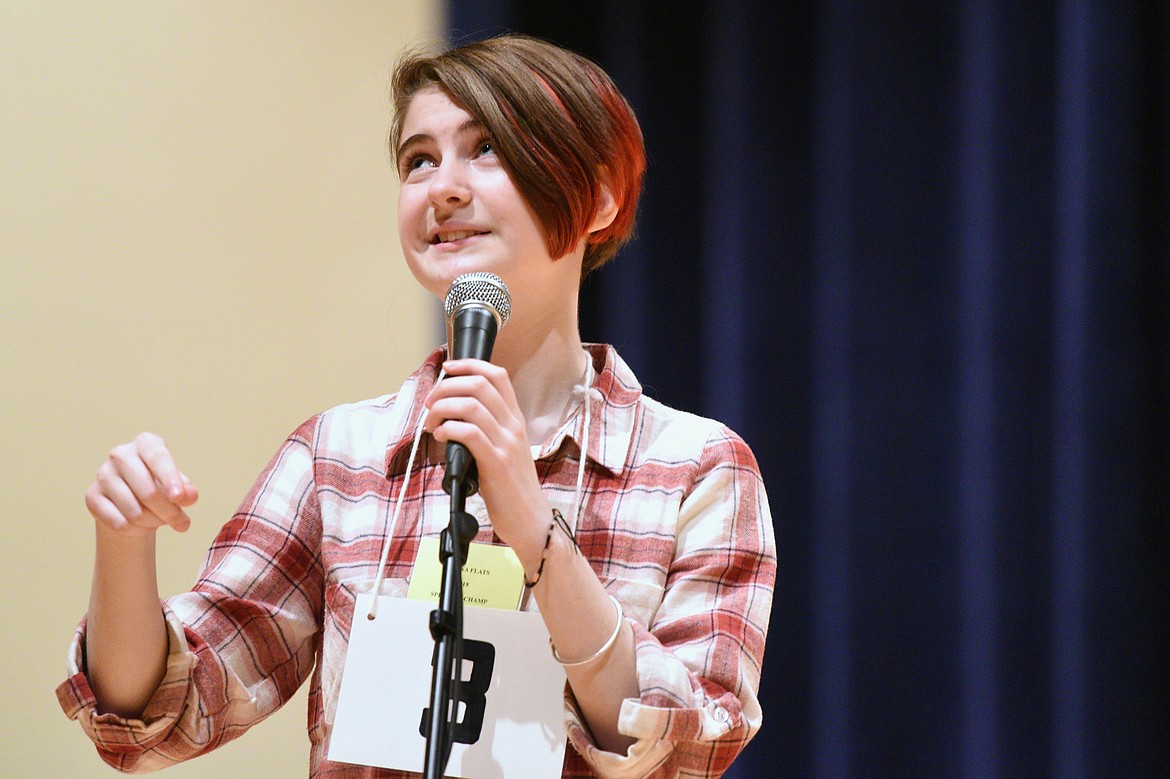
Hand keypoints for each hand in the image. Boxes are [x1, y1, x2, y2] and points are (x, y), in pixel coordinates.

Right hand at [85, 432, 198, 537]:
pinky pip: (119, 523)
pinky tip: (139, 525)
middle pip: (148, 492)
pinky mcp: (92, 496)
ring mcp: (103, 474)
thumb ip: (186, 490)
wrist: (131, 500)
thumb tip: (189, 496)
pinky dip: (135, 530)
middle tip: (183, 524)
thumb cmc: (160, 486)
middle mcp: (121, 454)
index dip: (169, 478)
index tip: (178, 498)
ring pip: (135, 512)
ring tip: (159, 520)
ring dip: (153, 523)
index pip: (158, 457)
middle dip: (169, 513)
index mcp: (146, 443)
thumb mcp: (177, 485)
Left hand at [423, 359, 547, 560]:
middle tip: (431, 404)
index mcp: (515, 420)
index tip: (448, 368)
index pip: (497, 376)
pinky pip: (469, 433)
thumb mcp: (504, 451)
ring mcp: (507, 443)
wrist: (530, 520)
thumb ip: (486, 432)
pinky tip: (440, 437)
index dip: (470, 365)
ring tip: (432, 423)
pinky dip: (449, 429)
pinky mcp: (497, 463)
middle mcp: (513, 426)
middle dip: (447, 387)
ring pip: (471, 405)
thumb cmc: (512, 489)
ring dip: (443, 408)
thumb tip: (451, 419)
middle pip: (480, 384)